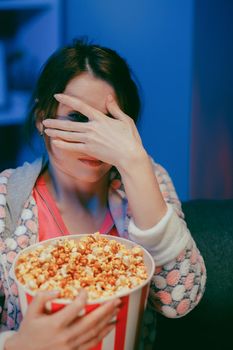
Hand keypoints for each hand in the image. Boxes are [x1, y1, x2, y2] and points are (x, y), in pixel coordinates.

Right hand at [5, 290, 119, 349]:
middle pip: (90, 321)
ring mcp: (71, 346)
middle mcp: (65, 336)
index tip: (86, 290)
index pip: (75, 308)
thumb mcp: (31, 310)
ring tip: (117, 309)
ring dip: (108, 320)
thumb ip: (42, 297)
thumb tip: (58, 290)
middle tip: (116, 299)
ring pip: (94, 332)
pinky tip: (110, 325)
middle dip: (105, 310)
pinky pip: (92, 342)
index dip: (83, 297)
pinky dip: (103, 333)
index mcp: (55, 324)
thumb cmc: (29, 329)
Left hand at [43, 93, 144, 168]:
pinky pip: (72, 147)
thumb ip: (115, 108)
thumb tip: (108, 97)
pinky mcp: (89, 150)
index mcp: (100, 118)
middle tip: (45, 120)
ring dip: (56, 132)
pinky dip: (62, 144)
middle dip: (55, 122)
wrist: (130, 156)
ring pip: (68, 135)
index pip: (81, 106)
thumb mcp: (125, 120)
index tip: (57, 96)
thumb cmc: (130, 138)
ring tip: (45, 130)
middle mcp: (92, 128)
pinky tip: (54, 142)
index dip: (67, 99)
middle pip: (69, 123)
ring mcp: (89, 140)